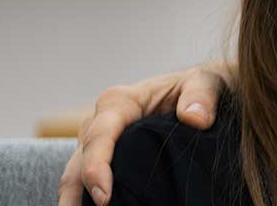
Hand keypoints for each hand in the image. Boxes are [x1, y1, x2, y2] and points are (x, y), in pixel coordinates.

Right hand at [57, 62, 231, 205]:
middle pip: (78, 163)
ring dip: (73, 202)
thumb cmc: (194, 87)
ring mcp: (96, 143)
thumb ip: (201, 96)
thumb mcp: (203, 83)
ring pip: (73, 177)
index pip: (99, 137)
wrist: (190, 91)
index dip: (96, 168)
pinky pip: (84, 182)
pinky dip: (84, 200)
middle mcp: (98, 123)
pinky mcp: (101, 158)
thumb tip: (195, 119)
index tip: (104, 198)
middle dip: (76, 196)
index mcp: (118, 103)